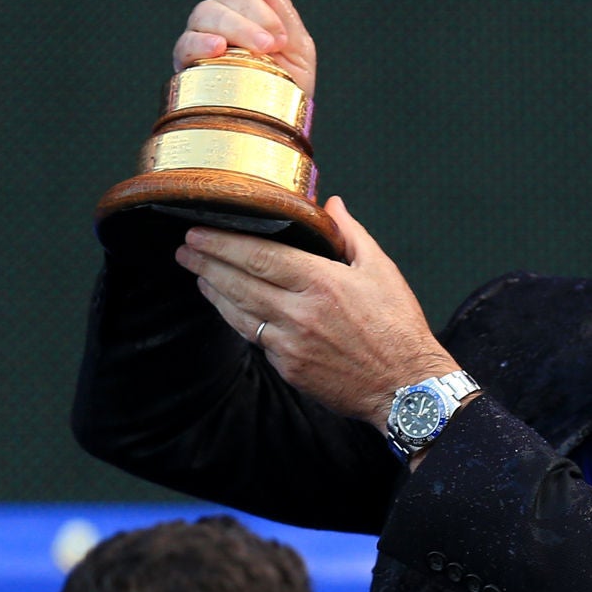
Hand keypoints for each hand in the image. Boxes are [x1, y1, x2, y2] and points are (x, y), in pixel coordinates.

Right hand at [175, 0, 316, 94]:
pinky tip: (219, 49)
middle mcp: (221, 14)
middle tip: (276, 40)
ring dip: (238, 29)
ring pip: (207, 13)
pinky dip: (202, 43)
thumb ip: (281, 10)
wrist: (282, 122)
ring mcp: (202, 36)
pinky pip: (186, 44)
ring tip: (263, 52)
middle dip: (256, 12)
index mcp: (248, 2)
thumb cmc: (289, 82)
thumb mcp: (298, 45)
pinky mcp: (189, 63)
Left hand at [178, 200, 456, 424]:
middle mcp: (301, 313)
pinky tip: (227, 307)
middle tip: (184, 249)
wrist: (406, 387)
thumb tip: (330, 204)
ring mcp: (291, 345)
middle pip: (239, 282)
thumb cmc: (398, 326)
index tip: (198, 232)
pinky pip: (256, 339)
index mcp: (322, 282)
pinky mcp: (290, 369)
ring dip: (214, 291)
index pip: (259, 255)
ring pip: (239, 313)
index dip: (223, 243)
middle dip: (207, 263)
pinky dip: (237, 319)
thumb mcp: (381, 271)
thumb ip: (350, 234)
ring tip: (198, 274)